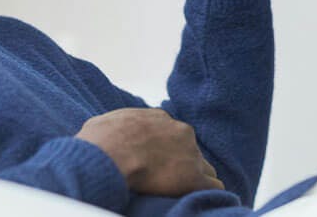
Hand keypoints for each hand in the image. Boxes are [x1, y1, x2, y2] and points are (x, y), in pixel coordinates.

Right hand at [75, 108, 223, 195]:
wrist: (110, 154)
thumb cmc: (101, 139)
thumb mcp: (107, 121)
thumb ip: (120, 124)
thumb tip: (110, 130)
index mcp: (160, 118)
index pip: (172, 134)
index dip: (166, 149)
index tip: (157, 159)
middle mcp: (180, 131)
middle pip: (190, 150)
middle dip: (182, 162)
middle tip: (167, 177)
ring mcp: (191, 154)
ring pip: (204, 168)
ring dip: (195, 178)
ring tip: (181, 191)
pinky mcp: (195, 178)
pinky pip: (214, 186)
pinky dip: (208, 193)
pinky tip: (199, 199)